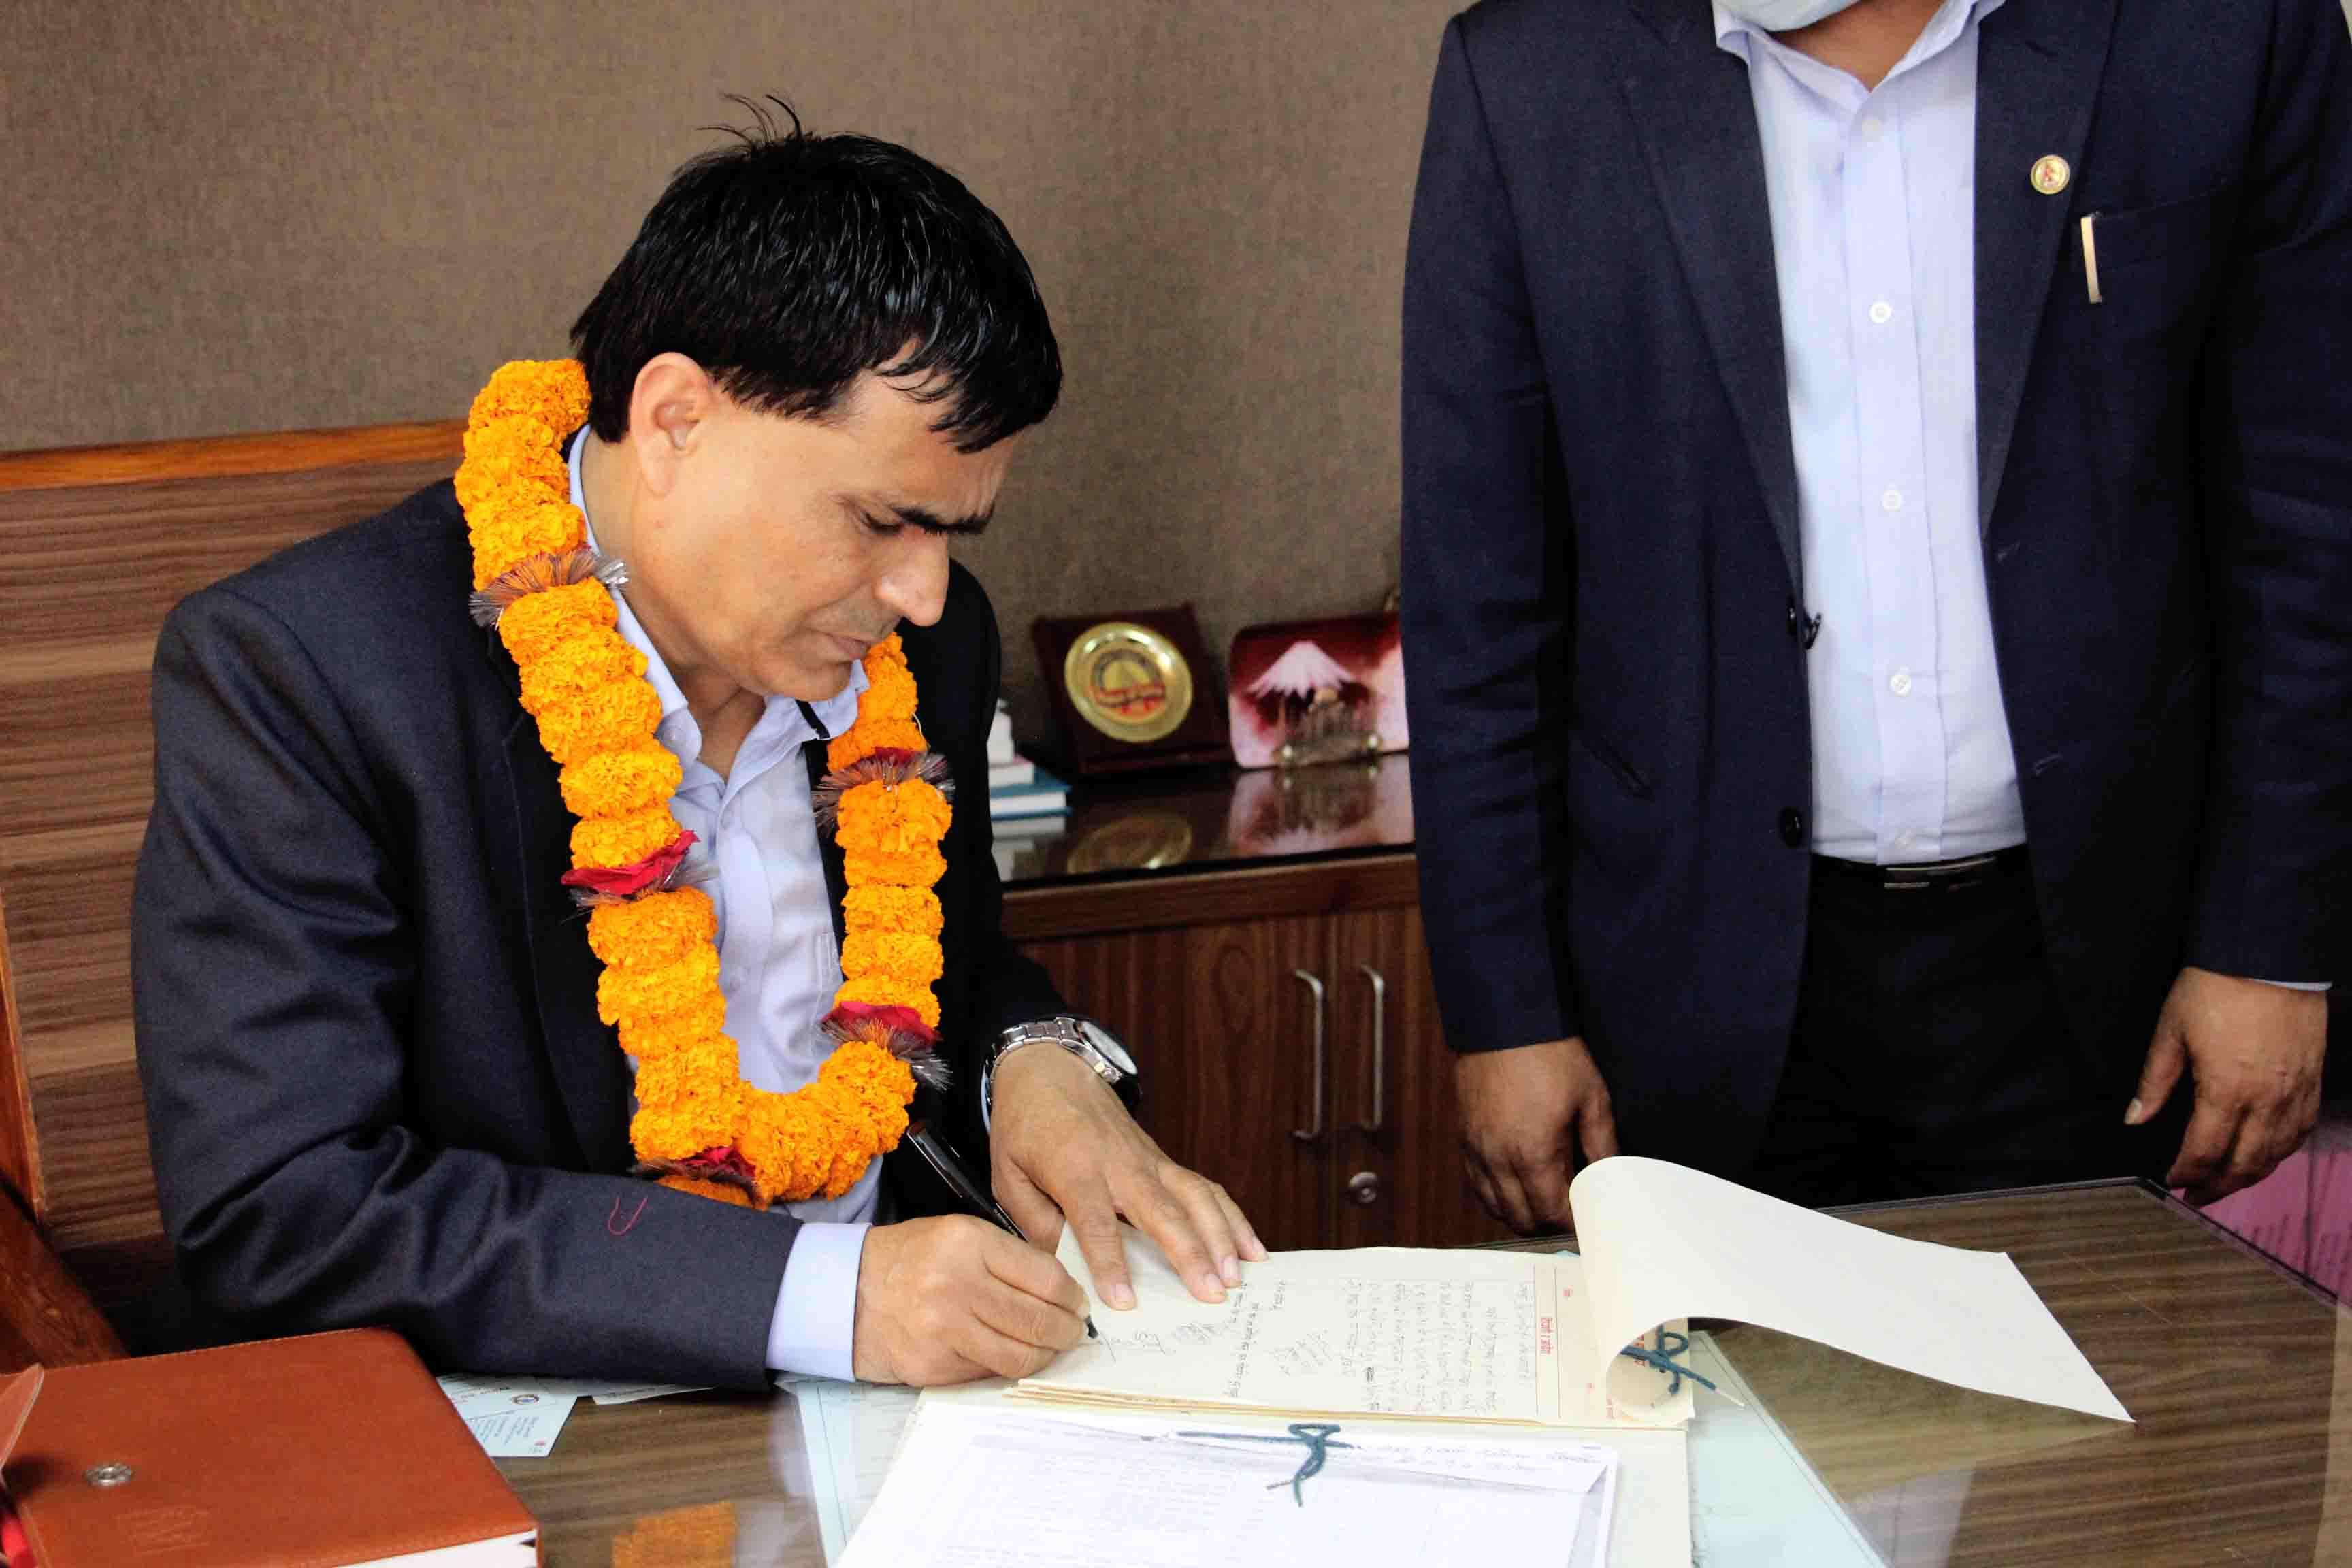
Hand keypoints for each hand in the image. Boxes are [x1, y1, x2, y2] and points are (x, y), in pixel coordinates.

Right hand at [850, 1214, 1088, 1384]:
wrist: (847, 1292)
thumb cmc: (909, 1259)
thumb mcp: (958, 1235)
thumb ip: (1007, 1257)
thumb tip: (1061, 1291)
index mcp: (968, 1244)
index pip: (1045, 1277)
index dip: (1072, 1296)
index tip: (1079, 1303)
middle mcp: (957, 1286)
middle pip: (1038, 1319)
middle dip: (1067, 1330)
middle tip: (1073, 1331)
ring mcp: (944, 1331)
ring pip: (1020, 1355)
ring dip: (1045, 1355)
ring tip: (1050, 1347)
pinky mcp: (934, 1367)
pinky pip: (990, 1372)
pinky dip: (1009, 1366)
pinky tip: (1014, 1356)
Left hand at [989, 1040, 1265, 1310]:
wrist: (1049, 1069)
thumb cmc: (1025, 1125)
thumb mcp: (1007, 1174)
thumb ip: (1034, 1222)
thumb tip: (1064, 1269)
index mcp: (1074, 1168)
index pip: (1096, 1222)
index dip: (1111, 1262)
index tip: (1125, 1301)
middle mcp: (1120, 1163)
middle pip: (1162, 1210)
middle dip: (1190, 1254)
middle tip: (1212, 1293)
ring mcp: (1148, 1160)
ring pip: (1194, 1196)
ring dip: (1220, 1236)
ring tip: (1238, 1276)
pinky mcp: (1163, 1160)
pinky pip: (1204, 1188)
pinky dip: (1231, 1216)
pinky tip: (1250, 1248)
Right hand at [1457, 1036, 1618, 1234]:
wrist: (1504, 1020)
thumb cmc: (1549, 1054)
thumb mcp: (1591, 1096)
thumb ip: (1602, 1143)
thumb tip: (1610, 1175)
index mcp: (1533, 1153)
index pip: (1551, 1213)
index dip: (1571, 1223)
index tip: (1586, 1220)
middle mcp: (1499, 1159)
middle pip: (1521, 1219)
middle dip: (1547, 1225)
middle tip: (1568, 1215)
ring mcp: (1477, 1150)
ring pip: (1494, 1206)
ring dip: (1519, 1214)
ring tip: (1542, 1205)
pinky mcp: (1465, 1137)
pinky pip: (1476, 1184)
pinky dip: (1495, 1196)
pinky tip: (1513, 1188)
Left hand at [2128, 967, 2327, 1204]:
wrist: (2270, 957)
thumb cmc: (2214, 990)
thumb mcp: (2170, 1032)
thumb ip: (2154, 1083)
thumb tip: (2134, 1120)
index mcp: (2225, 1091)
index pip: (2205, 1151)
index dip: (2187, 1173)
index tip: (2172, 1181)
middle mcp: (2266, 1101)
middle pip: (2244, 1164)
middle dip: (2218, 1186)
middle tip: (2196, 1196)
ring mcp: (2295, 1094)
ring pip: (2276, 1154)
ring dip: (2250, 1175)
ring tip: (2226, 1183)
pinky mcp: (2314, 1082)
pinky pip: (2301, 1131)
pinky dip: (2282, 1152)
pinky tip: (2266, 1155)